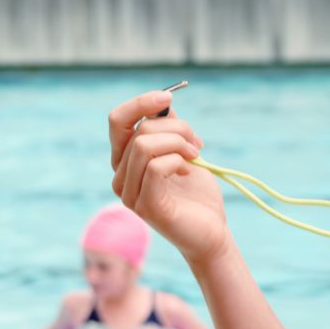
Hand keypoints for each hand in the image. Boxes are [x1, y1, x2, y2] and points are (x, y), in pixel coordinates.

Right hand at [109, 91, 230, 267]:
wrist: (212, 231)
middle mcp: (120, 177)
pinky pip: (155, 167)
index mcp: (125, 160)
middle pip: (138, 131)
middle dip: (175, 127)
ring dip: (179, 142)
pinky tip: (188, 171)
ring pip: (144, 146)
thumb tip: (163, 103)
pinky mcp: (145, 207)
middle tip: (197, 142)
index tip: (167, 97)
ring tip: (196, 155)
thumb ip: (168, 128)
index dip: (141, 103)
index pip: (118, 121)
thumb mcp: (183, 149)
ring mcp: (129, 194)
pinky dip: (178, 160)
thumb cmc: (196, 192)